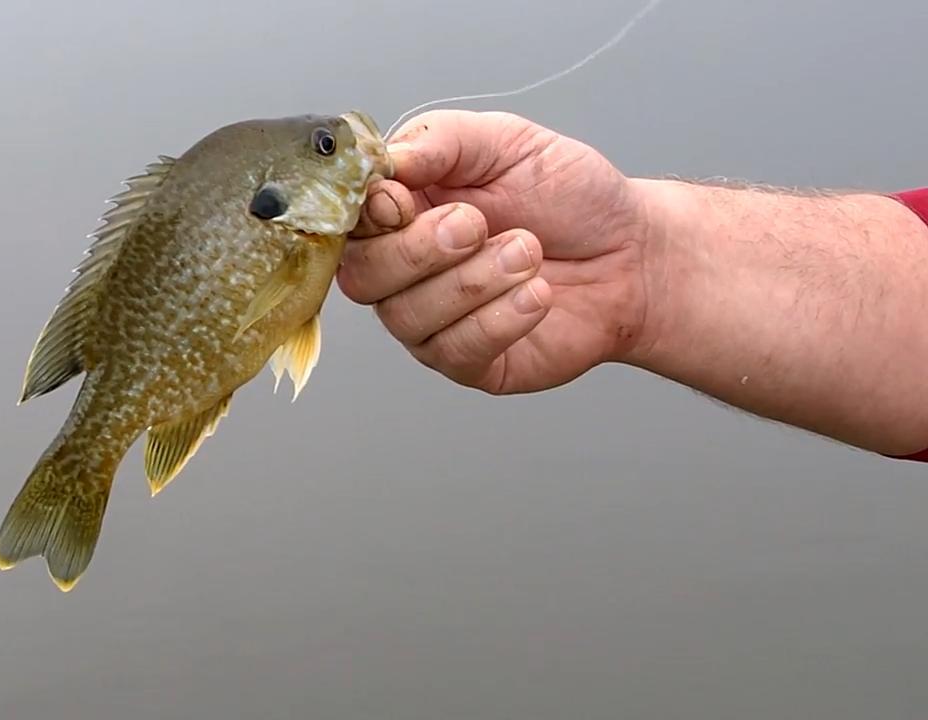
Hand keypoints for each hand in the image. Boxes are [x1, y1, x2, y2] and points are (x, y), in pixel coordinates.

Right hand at [338, 109, 652, 394]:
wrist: (634, 252)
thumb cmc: (569, 196)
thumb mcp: (505, 142)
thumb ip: (440, 141)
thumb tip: (384, 161)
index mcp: (403, 211)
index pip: (348, 223)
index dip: (368, 216)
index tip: (406, 199)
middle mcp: (405, 270)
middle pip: (363, 277)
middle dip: (419, 251)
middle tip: (478, 224)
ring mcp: (433, 321)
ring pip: (407, 317)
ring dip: (472, 282)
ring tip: (528, 251)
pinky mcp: (469, 361)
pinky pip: (454, 351)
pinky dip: (498, 319)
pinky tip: (536, 294)